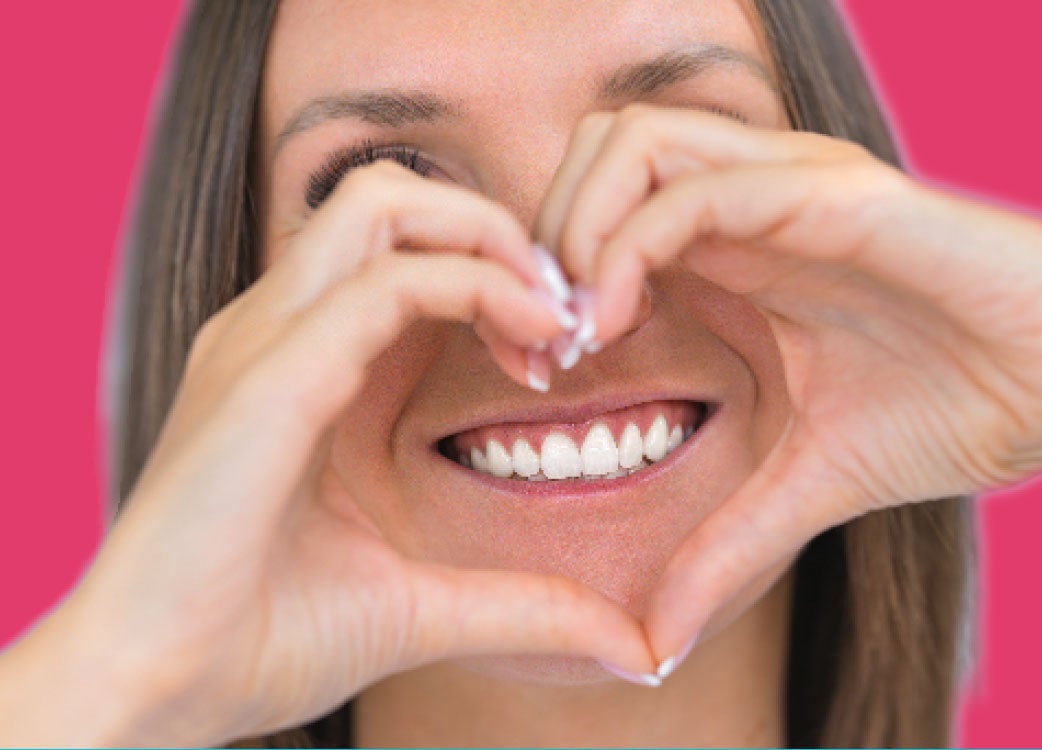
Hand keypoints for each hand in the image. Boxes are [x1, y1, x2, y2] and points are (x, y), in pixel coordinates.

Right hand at [44, 161, 654, 746]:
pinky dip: (472, 288)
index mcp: (302, 361)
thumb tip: (627, 644)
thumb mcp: (420, 603)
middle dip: (494, 231)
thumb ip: (521, 602)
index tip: (556, 349)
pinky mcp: (267, 377)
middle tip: (562, 313)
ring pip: (384, 205)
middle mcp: (278, 330)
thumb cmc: (262, 638)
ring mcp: (264, 342)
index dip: (494, 274)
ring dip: (487, 242)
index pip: (402, 252)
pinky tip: (528, 344)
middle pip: (392, 198)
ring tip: (549, 321)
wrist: (156, 691)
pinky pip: (383, 285)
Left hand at [533, 102, 1041, 663]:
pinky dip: (629, 246)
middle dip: (541, 231)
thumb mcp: (804, 483)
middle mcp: (749, 197)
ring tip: (578, 329)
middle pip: (594, 148)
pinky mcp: (831, 196)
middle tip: (539, 335)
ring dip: (576, 228)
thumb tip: (654, 645)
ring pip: (629, 141)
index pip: (598, 202)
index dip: (544, 272)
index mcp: (734, 246)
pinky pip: (697, 191)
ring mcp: (787, 184)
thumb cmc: (952, 411)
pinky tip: (615, 323)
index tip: (533, 364)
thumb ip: (723, 545)